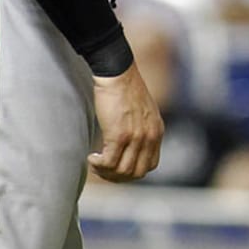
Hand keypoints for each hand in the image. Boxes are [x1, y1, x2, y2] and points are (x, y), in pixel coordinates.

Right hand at [87, 62, 163, 181]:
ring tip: (95, 163)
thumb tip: (128, 147)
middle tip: (102, 169)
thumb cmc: (124, 87)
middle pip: (136, 172)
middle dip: (118, 176)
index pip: (150, 165)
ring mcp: (136, 137)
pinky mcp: (119, 135)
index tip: (117, 166)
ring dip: (106, 172)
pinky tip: (91, 157)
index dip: (132, 171)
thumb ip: (141, 128)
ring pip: (123, 171)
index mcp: (157, 130)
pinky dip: (99, 165)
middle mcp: (150, 136)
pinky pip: (109, 162)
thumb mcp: (142, 111)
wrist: (117, 71)